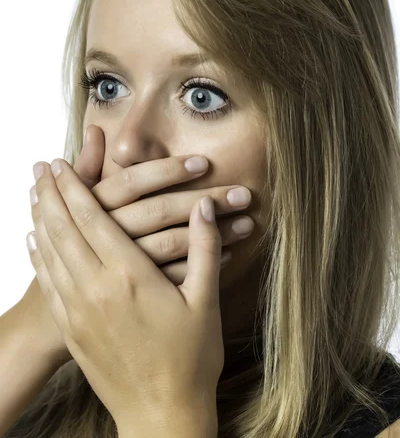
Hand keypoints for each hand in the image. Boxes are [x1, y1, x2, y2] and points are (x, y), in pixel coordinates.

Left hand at [27, 158, 230, 428]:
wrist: (162, 416)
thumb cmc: (191, 359)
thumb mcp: (206, 302)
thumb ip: (205, 249)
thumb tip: (206, 207)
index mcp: (130, 277)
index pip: (93, 219)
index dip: (74, 188)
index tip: (61, 164)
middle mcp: (96, 289)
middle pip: (64, 230)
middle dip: (50, 194)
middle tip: (40, 168)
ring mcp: (78, 311)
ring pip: (49, 253)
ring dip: (39, 219)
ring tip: (32, 194)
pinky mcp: (71, 330)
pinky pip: (47, 283)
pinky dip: (37, 257)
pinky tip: (31, 240)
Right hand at [71, 125, 254, 284]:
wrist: (63, 312)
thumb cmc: (71, 247)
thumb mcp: (75, 206)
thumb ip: (87, 168)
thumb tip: (94, 128)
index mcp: (95, 209)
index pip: (134, 182)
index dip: (168, 170)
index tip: (204, 162)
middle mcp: (109, 238)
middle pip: (160, 211)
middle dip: (205, 199)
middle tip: (244, 193)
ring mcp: (125, 269)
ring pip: (173, 244)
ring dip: (215, 232)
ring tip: (248, 222)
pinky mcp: (141, 295)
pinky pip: (177, 277)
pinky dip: (205, 265)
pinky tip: (231, 254)